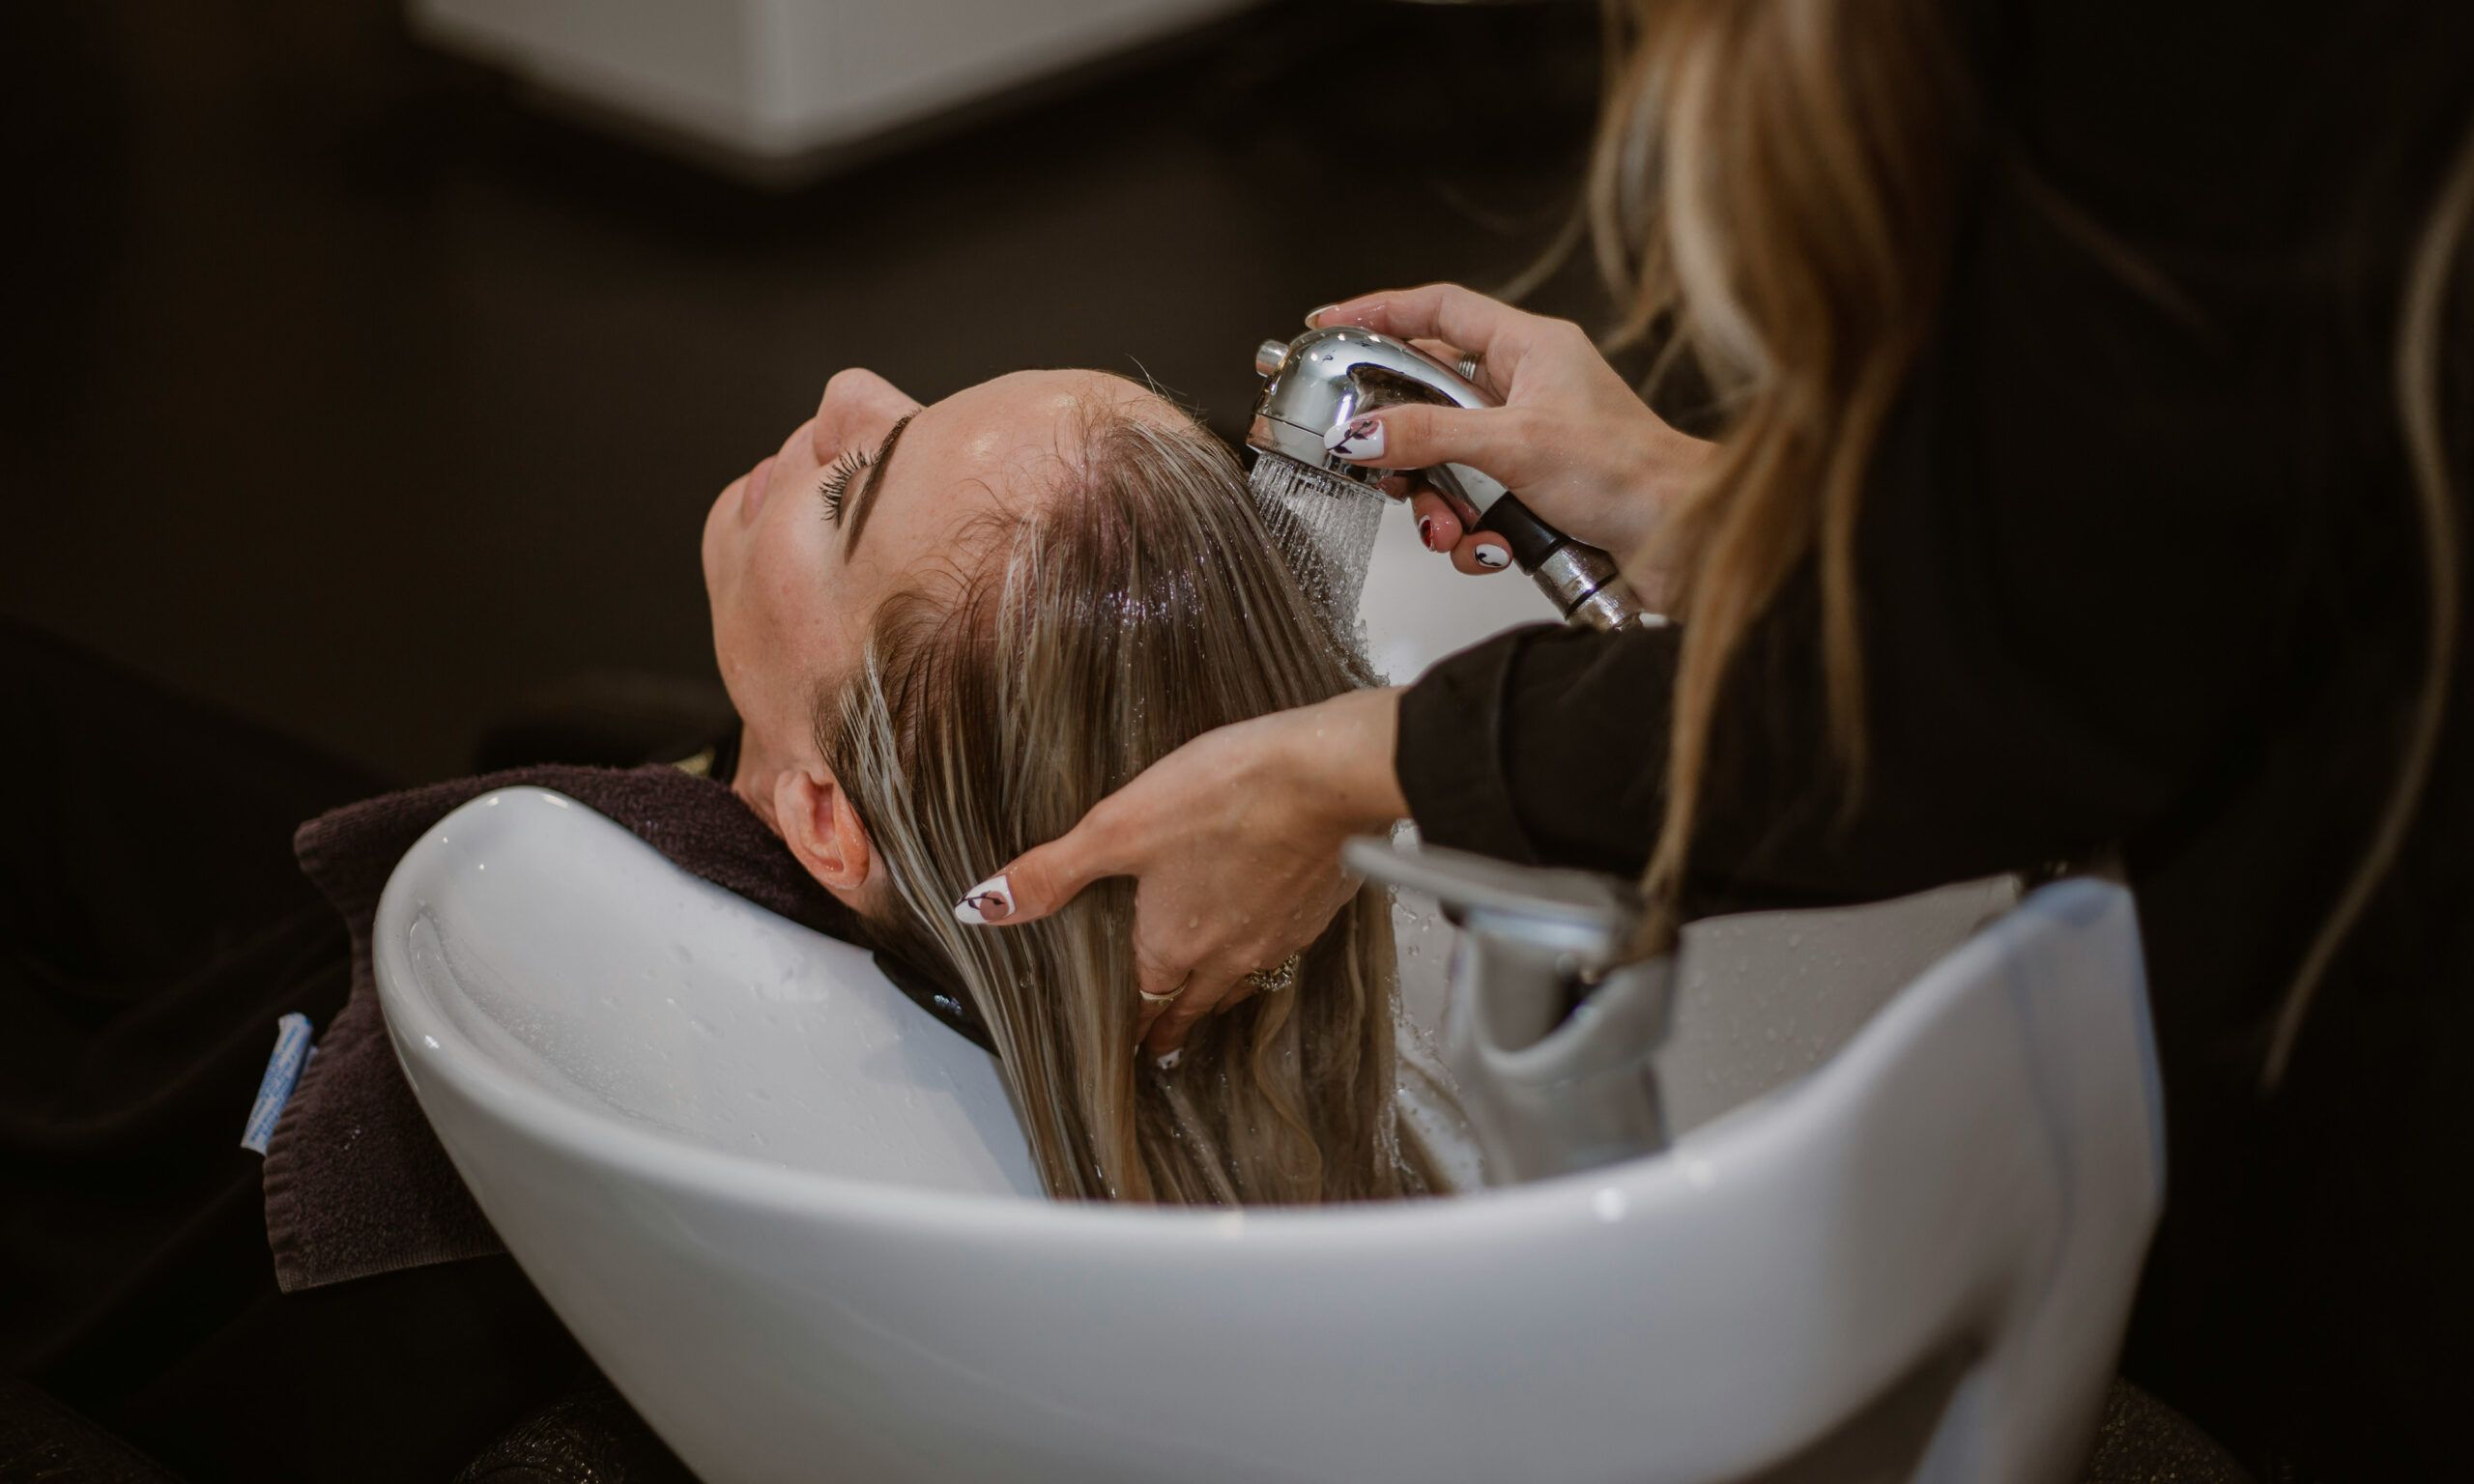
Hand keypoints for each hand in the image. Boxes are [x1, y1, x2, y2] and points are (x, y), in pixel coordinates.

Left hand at [949, 688, 1408, 1057]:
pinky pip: (1284, 947)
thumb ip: (1052, 871)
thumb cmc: (1225, 795)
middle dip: (1174, 1024)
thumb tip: (982, 907)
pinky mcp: (1317, 909)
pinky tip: (1267, 927)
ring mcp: (1279, 937)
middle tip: (1163, 1043)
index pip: (1146, 1004)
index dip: (1133, 1028)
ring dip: (1220, 994)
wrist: (1328, 778)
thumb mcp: (1119, 826)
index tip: (1130, 1047)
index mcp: (1172, 944)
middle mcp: (1227, 955)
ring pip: (1242, 982)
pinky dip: (1266, 949)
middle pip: (1195, 1004)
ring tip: (1210, 998)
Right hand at [1310, 283, 1711, 585]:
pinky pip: (1473, 508)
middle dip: (1404, 447)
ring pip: (1446, 464)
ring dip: (1438, 505)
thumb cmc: (1632, 474)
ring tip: (1450, 530)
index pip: (1439, 309)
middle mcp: (1528, 388)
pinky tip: (1490, 550)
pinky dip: (1471, 536)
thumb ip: (1429, 437)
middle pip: (1429, 399)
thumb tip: (1361, 433)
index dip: (1380, 312)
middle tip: (1378, 467)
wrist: (1684, 542)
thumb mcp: (1514, 445)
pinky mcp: (1532, 493)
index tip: (1329, 326)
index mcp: (1530, 348)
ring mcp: (1529, 443)